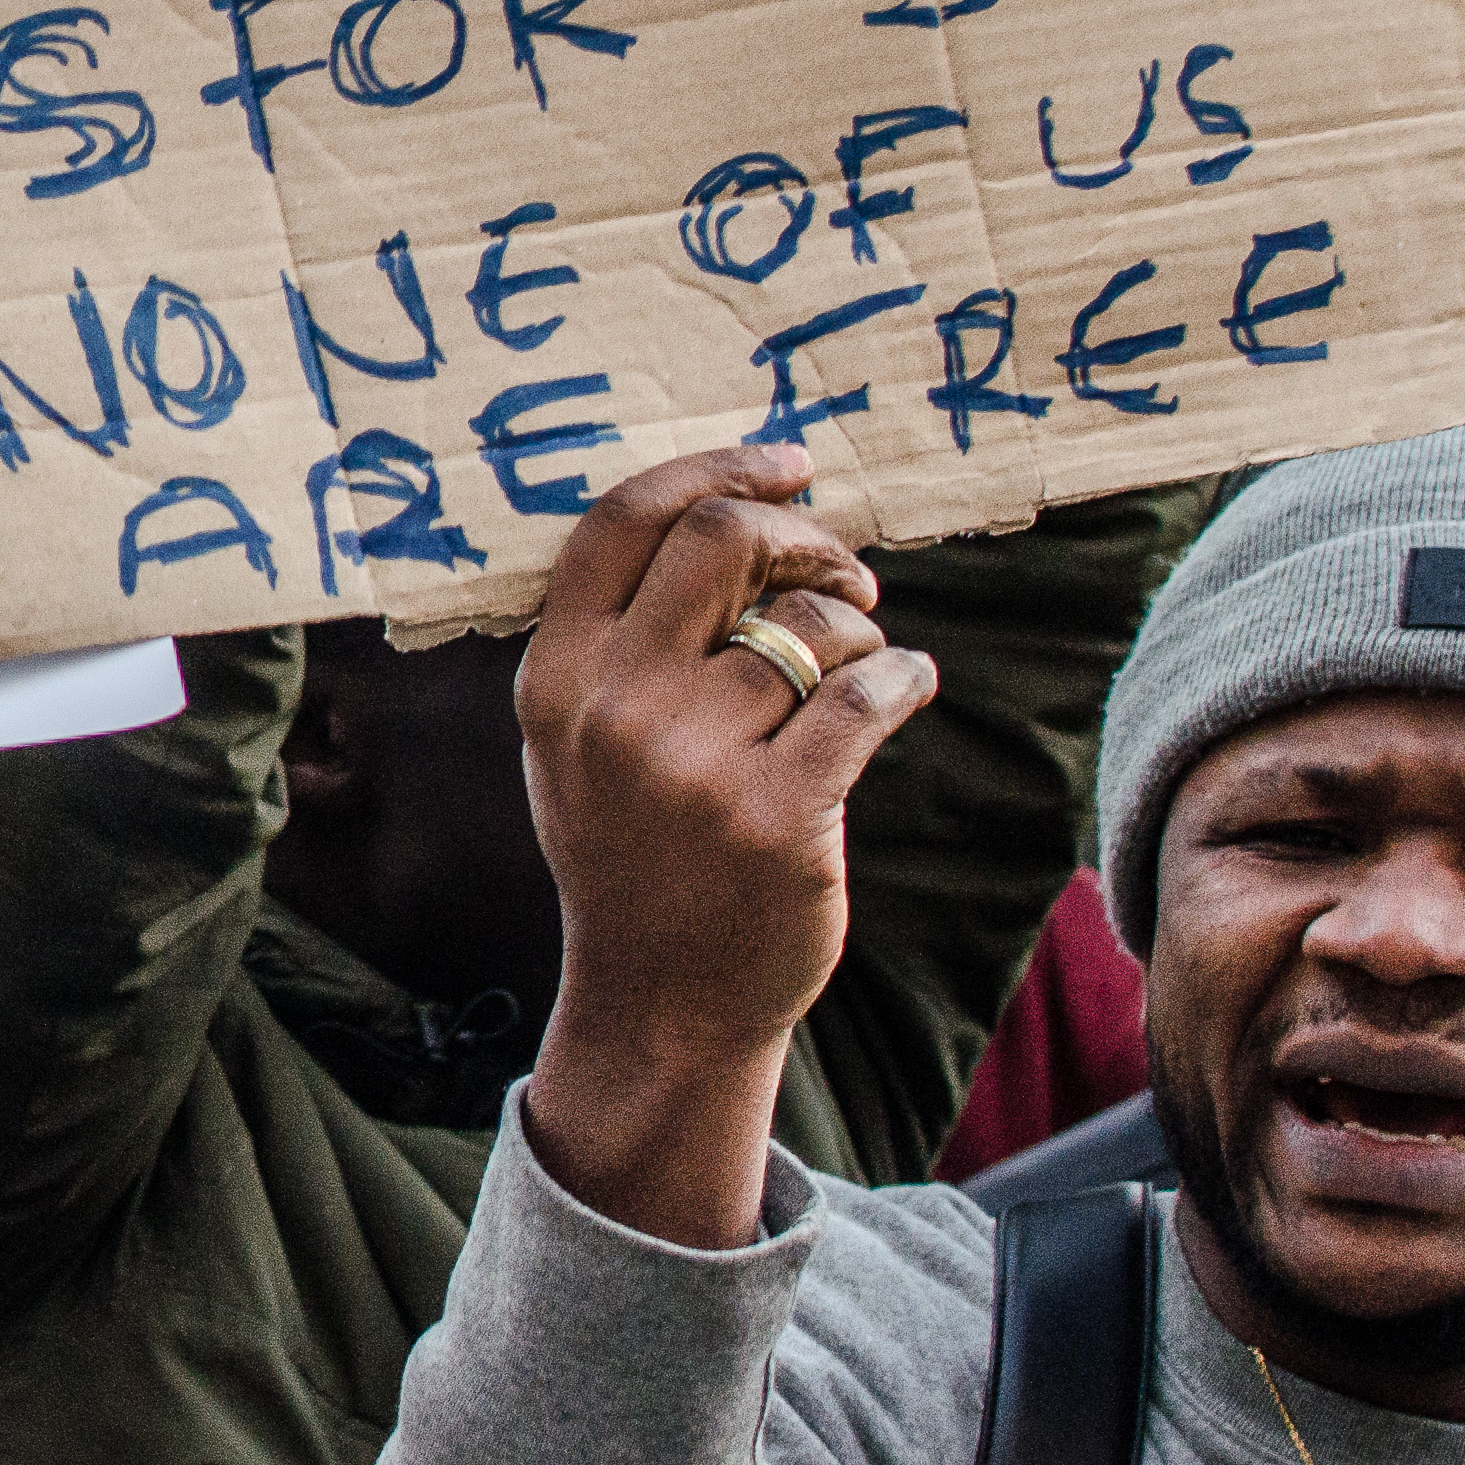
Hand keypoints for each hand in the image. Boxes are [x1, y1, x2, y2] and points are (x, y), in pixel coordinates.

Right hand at [513, 444, 932, 1246]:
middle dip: (804, 534)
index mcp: (555, 675)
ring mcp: (693, 765)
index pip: (621, 519)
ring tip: (861, 666)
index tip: (784, 462)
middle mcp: (613, 708)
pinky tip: (908, 686)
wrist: (661, 1001)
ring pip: (811, 626)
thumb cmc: (632, 850)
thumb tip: (728, 509)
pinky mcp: (778, 816)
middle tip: (840, 572)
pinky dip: (906, 677)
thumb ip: (617, 638)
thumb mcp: (576, 741)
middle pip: (722, 538)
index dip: (713, 466)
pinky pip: (868, 698)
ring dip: (860, 631)